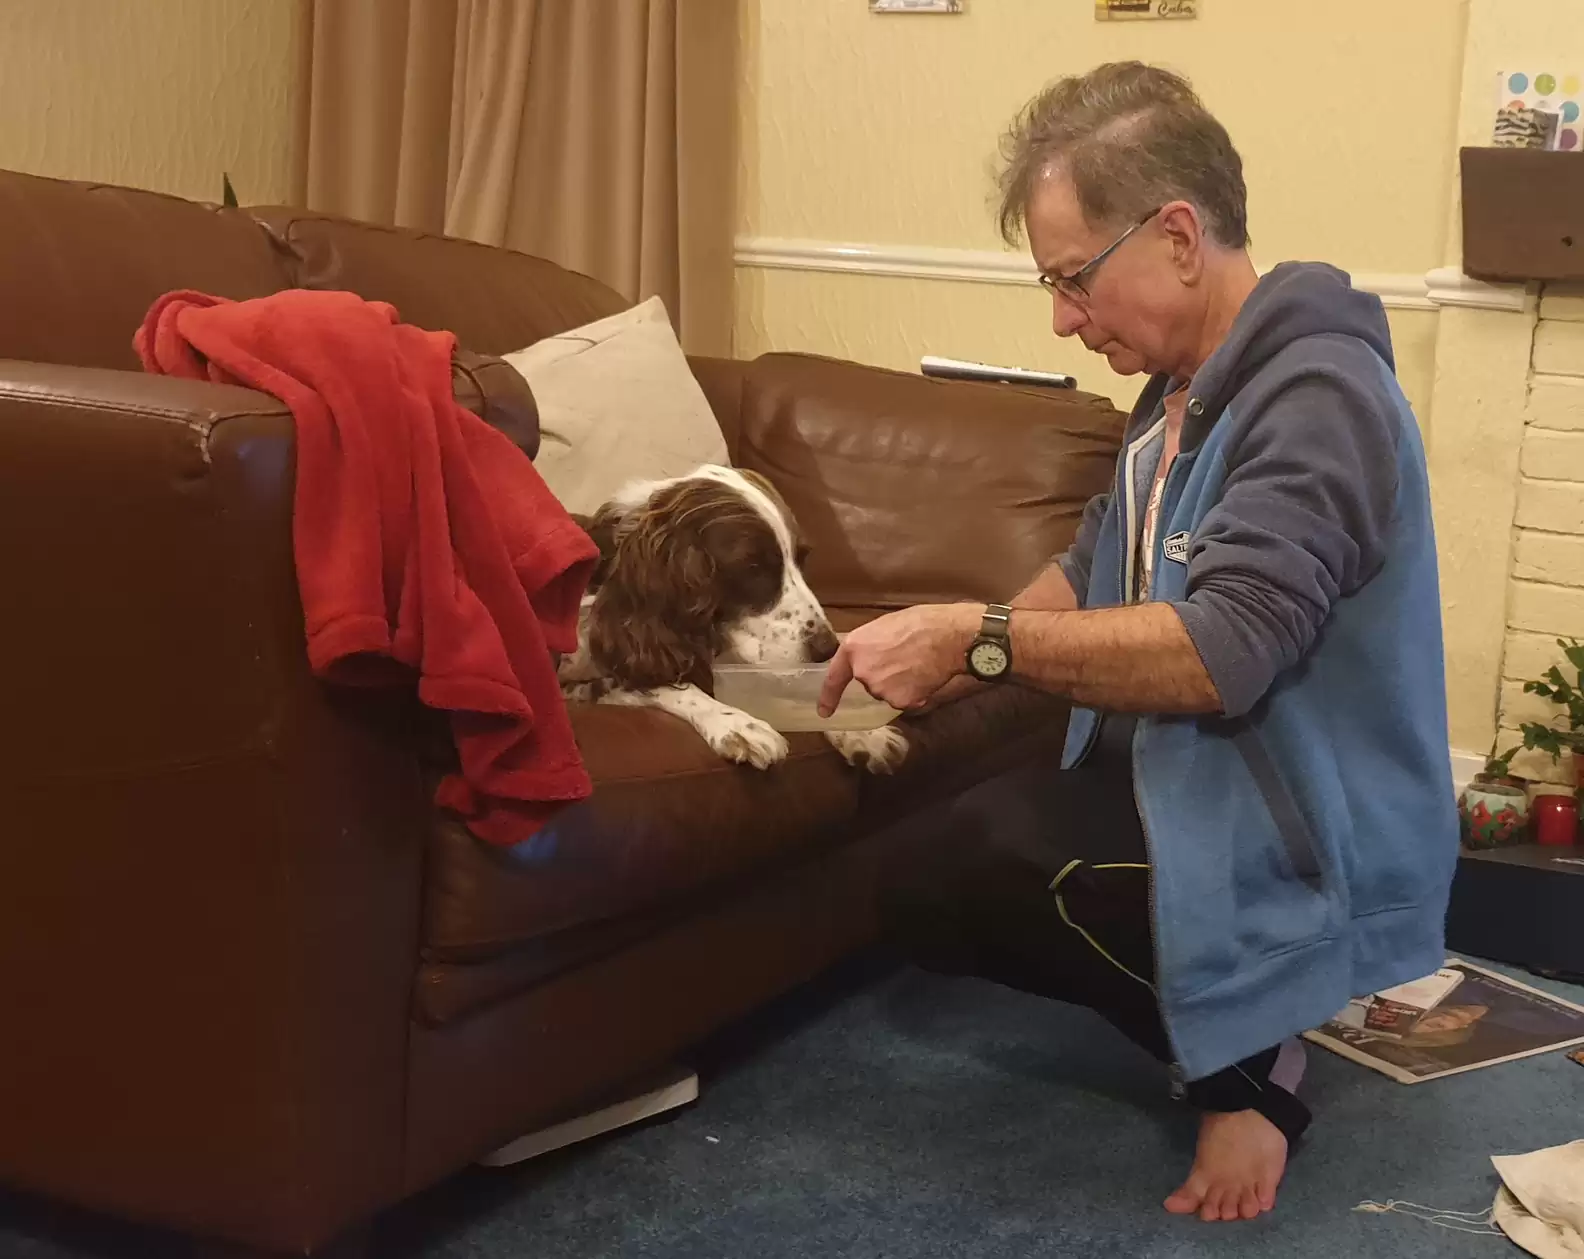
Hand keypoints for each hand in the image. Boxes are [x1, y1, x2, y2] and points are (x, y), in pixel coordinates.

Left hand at [818, 603, 980, 716]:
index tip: (824, 712)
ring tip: (917, 664)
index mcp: (854, 648)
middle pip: (869, 683)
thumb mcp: (884, 626)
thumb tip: (867, 655)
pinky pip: (905, 701)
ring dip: (900, 684)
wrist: (948, 636)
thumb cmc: (920, 623)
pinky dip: (915, 693)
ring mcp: (880, 689)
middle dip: (884, 675)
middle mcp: (862, 672)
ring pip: (888, 693)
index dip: (828, 696)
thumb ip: (869, 646)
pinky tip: (925, 676)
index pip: (835, 677)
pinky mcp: (900, 702)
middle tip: (905, 658)